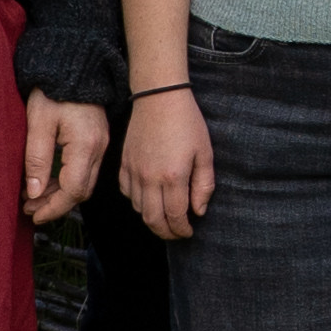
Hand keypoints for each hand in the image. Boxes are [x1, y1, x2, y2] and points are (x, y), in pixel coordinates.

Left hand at [24, 97, 108, 226]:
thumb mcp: (38, 123)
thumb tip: (35, 193)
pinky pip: (85, 169)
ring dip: (60, 194)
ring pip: (84, 181)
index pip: (73, 190)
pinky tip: (47, 180)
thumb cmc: (52, 91)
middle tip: (30, 209)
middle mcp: (99, 148)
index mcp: (85, 145)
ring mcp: (101, 144)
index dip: (53, 208)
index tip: (34, 215)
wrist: (72, 66)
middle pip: (81, 190)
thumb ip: (37, 159)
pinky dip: (67, 180)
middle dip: (56, 204)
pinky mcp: (97, 139)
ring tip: (33, 197)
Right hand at [117, 86, 212, 241]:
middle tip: (177, 234)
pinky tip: (148, 199)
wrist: (159, 97)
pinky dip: (137, 202)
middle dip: (166, 233)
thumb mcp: (205, 153)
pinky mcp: (124, 163)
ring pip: (138, 209)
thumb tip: (198, 211)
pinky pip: (127, 192)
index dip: (182, 230)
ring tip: (165, 218)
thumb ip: (203, 185)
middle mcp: (150, 178)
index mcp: (173, 177)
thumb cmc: (187, 122)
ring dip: (152, 219)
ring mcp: (134, 172)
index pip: (175, 216)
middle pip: (153, 220)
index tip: (189, 232)